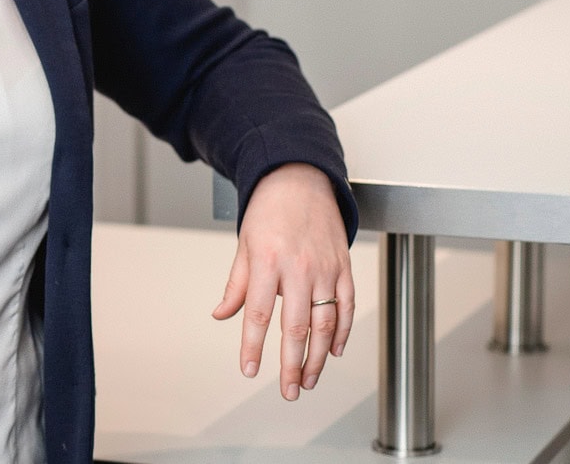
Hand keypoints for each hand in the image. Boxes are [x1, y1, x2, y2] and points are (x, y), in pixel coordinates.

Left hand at [210, 162, 354, 400]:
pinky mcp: (344, 266)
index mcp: (268, 261)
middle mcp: (299, 267)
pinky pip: (347, 305)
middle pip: (297, 327)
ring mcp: (325, 268)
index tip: (248, 370)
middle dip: (292, 365)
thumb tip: (221, 315)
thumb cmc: (268, 211)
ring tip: (308, 380)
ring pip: (326, 322)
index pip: (258, 314)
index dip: (253, 346)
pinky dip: (343, 331)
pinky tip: (334, 351)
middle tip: (288, 391)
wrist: (299, 179)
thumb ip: (236, 285)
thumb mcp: (244, 245)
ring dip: (318, 356)